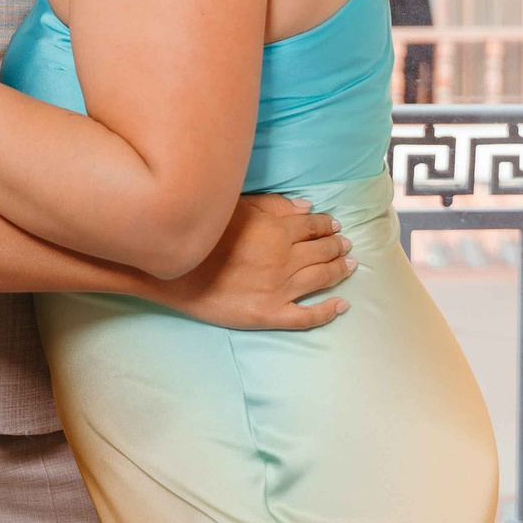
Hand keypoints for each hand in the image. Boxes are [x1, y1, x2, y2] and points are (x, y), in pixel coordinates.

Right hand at [152, 193, 354, 330]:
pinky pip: (307, 316)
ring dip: (340, 270)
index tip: (334, 226)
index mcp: (276, 231)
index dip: (327, 225)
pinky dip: (328, 311)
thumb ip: (273, 206)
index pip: (313, 226)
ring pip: (321, 279)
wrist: (171, 270)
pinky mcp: (269, 315)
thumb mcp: (236, 208)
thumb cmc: (202, 234)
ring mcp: (279, 290)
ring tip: (351, 265)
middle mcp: (284, 259)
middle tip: (347, 245)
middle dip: (338, 246)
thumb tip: (307, 207)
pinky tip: (342, 305)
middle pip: (322, 251)